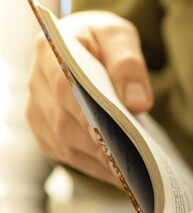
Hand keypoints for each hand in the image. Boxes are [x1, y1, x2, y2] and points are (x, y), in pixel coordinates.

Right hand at [26, 11, 153, 185]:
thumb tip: (136, 101)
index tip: (113, 138)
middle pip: (66, 122)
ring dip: (100, 163)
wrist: (87, 48)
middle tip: (134, 166)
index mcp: (50, 52)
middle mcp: (36, 84)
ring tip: (135, 176)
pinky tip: (123, 176)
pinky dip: (97, 168)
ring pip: (67, 145)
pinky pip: (70, 156)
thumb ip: (128, 62)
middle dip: (101, 146)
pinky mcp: (47, 133)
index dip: (88, 116)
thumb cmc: (102, 41)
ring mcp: (38, 112)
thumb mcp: (119, 35)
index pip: (66, 88)